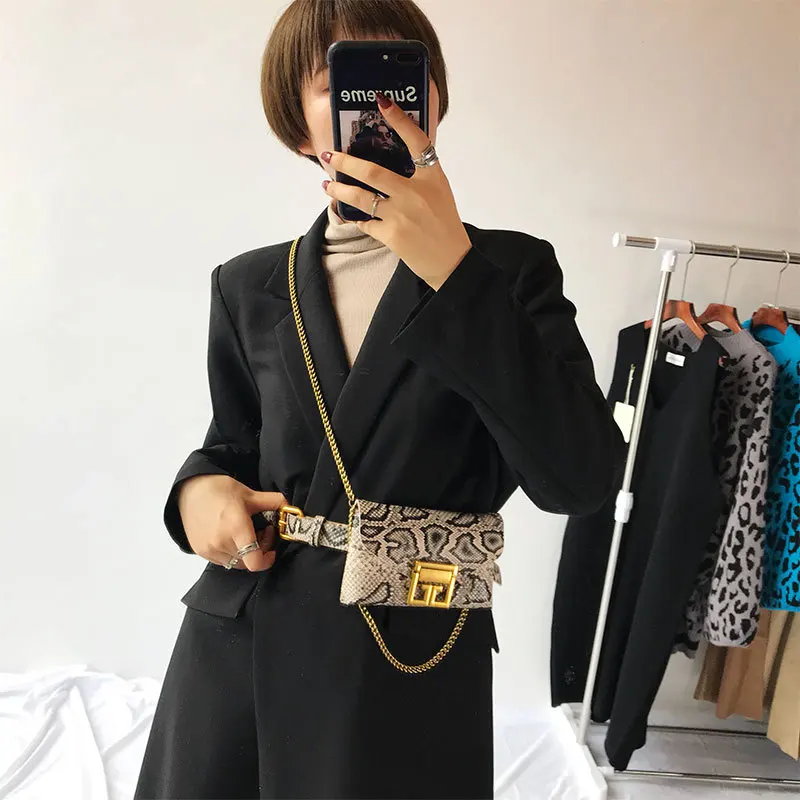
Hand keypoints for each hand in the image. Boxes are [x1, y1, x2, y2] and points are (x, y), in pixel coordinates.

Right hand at [177, 474, 288, 570]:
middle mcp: (221, 542)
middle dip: (260, 550)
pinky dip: (232, 553)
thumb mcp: (250, 494)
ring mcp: (209, 549)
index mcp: (236, 528)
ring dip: (245, 553)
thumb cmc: (220, 490)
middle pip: (248, 562)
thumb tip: (291, 507)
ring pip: (236, 563)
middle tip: (261, 531)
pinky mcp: (201, 552)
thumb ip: (273, 501)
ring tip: (245, 533)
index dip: (268, 559)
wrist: (190, 491)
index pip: (254, 561)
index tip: (272, 547)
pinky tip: (231, 536)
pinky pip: (223, 561)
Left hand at [320, 92, 471, 290]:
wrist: (451, 261)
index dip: (399, 119)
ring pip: (361, 198)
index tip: (382, 101)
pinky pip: (364, 222)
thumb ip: (419, 174)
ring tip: (327, 186)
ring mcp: (401, 216)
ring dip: (339, 190)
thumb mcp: (439, 190)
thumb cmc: (445, 223)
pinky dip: (354, 217)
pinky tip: (346, 211)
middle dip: (346, 162)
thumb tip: (390, 159)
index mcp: (432, 177)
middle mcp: (415, 194)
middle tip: (329, 156)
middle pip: (373, 172)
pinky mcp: (392, 236)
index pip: (416, 141)